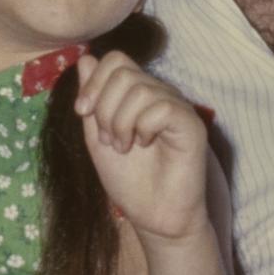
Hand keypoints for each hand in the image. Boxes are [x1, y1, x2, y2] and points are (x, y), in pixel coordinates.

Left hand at [73, 51, 209, 244]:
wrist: (153, 215)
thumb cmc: (129, 180)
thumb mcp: (97, 136)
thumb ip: (93, 100)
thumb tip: (85, 59)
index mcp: (137, 94)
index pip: (115, 60)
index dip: (94, 82)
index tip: (82, 112)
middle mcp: (159, 94)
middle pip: (123, 71)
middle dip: (104, 107)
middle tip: (108, 139)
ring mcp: (176, 107)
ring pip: (140, 89)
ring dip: (120, 122)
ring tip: (124, 146)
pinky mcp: (191, 124)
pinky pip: (161, 107)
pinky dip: (143, 127)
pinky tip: (144, 145)